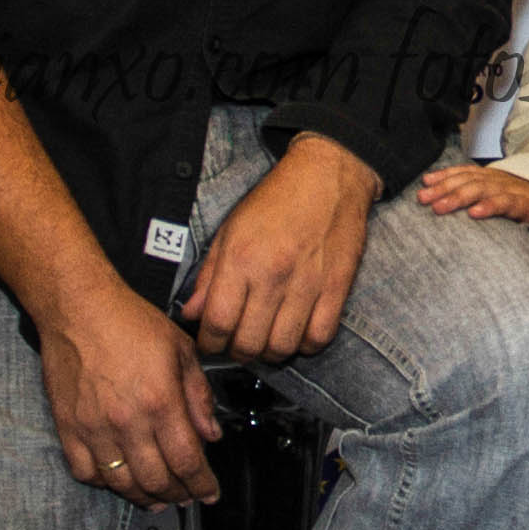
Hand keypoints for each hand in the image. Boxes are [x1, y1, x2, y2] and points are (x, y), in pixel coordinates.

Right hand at [38, 278, 219, 505]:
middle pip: (157, 480)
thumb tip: (210, 434)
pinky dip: (105, 483)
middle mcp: (127, 421)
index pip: (187, 461)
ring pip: (122, 483)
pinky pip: (85, 471)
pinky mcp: (68, 427)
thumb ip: (198, 395)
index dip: (202, 484)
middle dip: (178, 495)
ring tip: (157, 498)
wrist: (78, 308)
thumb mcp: (181, 349)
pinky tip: (119, 479)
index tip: (209, 492)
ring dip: (144, 497)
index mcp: (160, 401)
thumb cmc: (129, 322)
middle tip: (186, 495)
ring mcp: (94, 428)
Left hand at [178, 132, 378, 361]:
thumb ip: (209, 275)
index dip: (209, 343)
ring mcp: (308, 283)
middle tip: (235, 345)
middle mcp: (273, 274)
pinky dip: (304, 345)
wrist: (328, 175)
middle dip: (237, 352)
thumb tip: (191, 313)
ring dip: (269, 353)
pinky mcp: (337, 287)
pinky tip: (296, 333)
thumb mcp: (230, 229)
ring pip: (283, 347)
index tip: (210, 343)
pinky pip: (319, 337)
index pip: (217, 322)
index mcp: (241, 258)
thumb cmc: (275, 200)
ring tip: (265, 341)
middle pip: (249, 343)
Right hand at [413, 162, 528, 251]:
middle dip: (457, 196)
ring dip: (444, 185)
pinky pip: (463, 171)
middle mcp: (506, 185)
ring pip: (467, 178)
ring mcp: (493, 178)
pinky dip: (445, 174)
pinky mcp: (484, 175)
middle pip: (480, 187)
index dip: (491, 204)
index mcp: (524, 201)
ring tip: (423, 196)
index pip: (507, 200)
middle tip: (436, 207)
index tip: (474, 213)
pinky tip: (427, 180)